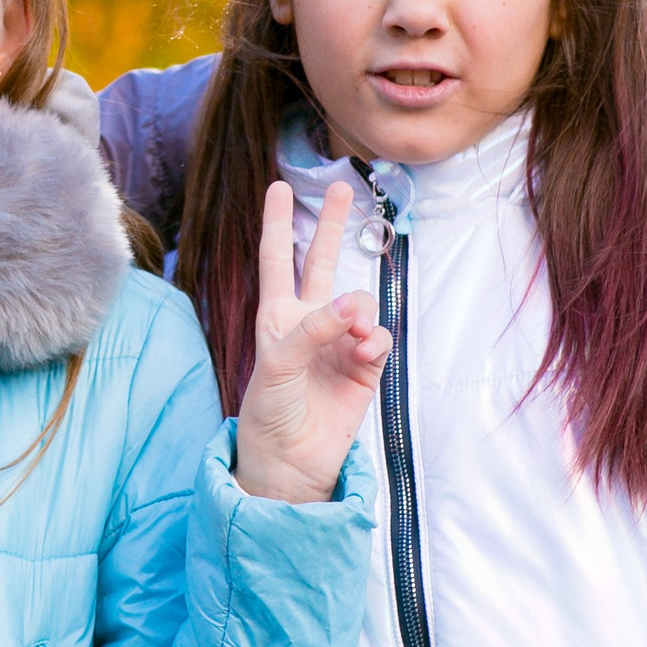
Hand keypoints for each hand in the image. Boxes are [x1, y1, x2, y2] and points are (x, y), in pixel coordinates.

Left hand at [232, 179, 391, 504]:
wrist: (291, 459)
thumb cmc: (269, 409)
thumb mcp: (277, 363)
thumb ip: (312, 329)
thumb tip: (352, 306)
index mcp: (276, 316)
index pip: (276, 260)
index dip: (278, 223)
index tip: (279, 187)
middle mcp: (308, 321)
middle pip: (322, 261)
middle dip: (332, 225)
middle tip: (342, 187)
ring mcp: (338, 341)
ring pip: (359, 303)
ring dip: (359, 312)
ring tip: (353, 337)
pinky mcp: (364, 366)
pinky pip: (377, 338)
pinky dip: (373, 340)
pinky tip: (364, 352)